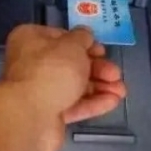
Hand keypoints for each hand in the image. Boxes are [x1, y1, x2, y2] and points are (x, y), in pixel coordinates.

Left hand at [1, 23, 126, 150]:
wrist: (29, 115)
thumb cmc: (51, 70)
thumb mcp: (72, 46)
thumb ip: (82, 38)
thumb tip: (85, 35)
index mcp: (31, 39)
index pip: (60, 37)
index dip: (84, 44)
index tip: (102, 51)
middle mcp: (32, 63)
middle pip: (70, 63)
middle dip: (97, 69)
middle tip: (116, 74)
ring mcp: (39, 90)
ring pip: (74, 85)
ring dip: (99, 87)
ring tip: (121, 91)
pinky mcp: (48, 114)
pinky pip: (73, 105)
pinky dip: (93, 103)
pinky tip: (112, 101)